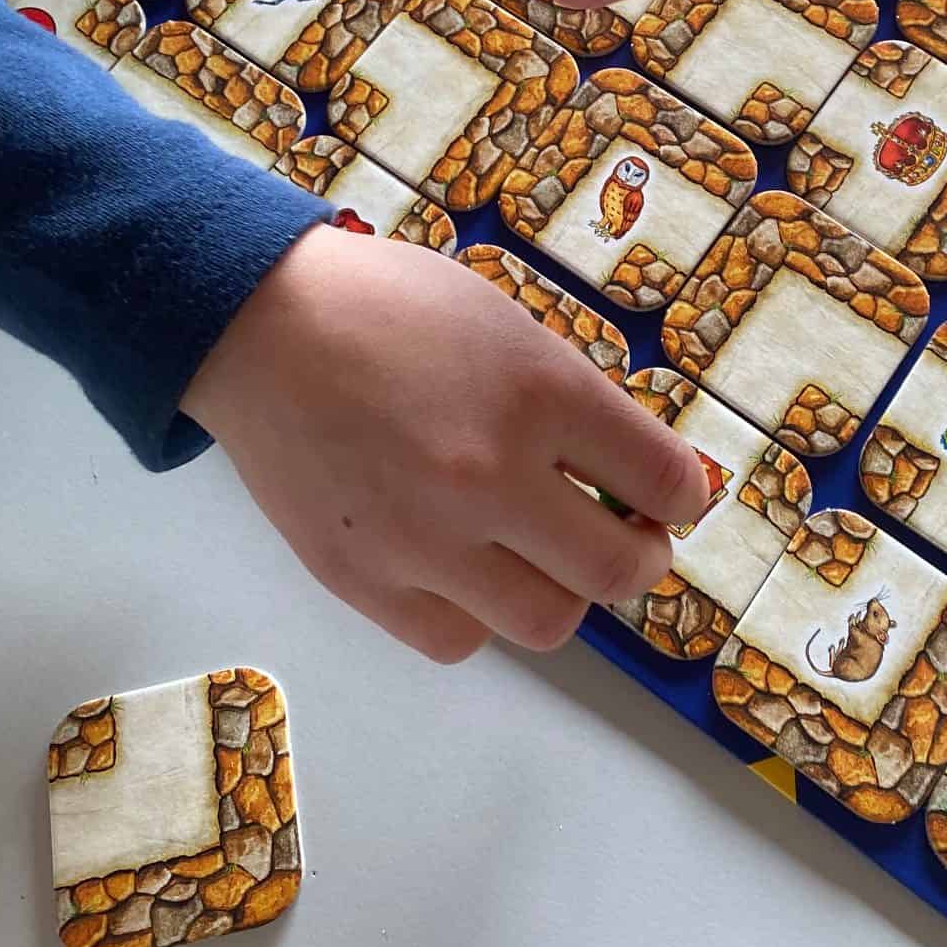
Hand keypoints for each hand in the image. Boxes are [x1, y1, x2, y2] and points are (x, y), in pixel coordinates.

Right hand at [183, 225, 710, 662]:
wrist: (262, 325)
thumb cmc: (393, 307)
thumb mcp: (508, 325)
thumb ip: (573, 402)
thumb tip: (638, 472)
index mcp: (539, 393)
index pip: (662, 479)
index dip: (684, 496)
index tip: (675, 498)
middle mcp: (490, 475)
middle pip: (616, 570)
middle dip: (642, 558)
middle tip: (630, 540)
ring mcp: (424, 539)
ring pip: (546, 622)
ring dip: (563, 592)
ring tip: (545, 557)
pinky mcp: (364, 581)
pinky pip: (458, 639)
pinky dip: (480, 615)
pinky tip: (469, 569)